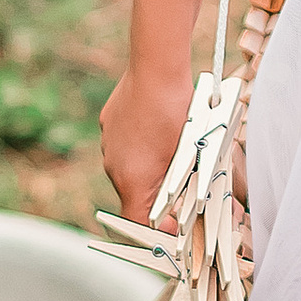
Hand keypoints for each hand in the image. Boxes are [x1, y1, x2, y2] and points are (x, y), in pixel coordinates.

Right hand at [101, 68, 193, 224]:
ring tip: (174, 150)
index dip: (158, 230)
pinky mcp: (108, 124)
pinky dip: (141, 147)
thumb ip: (184, 191)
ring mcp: (108, 144)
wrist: (156, 70)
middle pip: (135, 195)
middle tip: (185, 183)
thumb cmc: (178, 114)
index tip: (176, 225)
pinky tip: (159, 129)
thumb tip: (192, 213)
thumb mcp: (190, 158)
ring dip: (150, 169)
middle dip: (159, 195)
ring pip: (129, 169)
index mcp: (132, 181)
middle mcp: (113, 166)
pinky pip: (124, 146)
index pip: (137, 223)